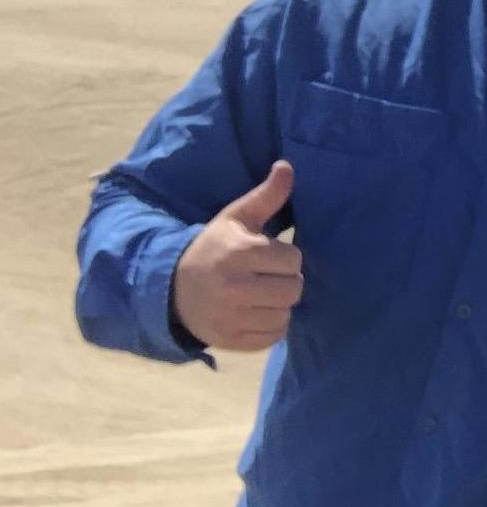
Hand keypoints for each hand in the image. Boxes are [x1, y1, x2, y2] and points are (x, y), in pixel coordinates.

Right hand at [170, 160, 304, 353]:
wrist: (171, 290)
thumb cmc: (212, 249)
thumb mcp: (235, 219)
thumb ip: (266, 196)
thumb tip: (287, 166)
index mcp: (238, 253)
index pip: (293, 260)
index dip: (285, 258)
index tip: (268, 256)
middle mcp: (234, 287)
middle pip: (294, 289)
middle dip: (285, 281)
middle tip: (266, 277)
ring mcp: (231, 317)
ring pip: (285, 314)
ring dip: (279, 304)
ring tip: (260, 294)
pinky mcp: (231, 340)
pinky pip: (273, 336)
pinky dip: (270, 326)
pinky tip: (254, 312)